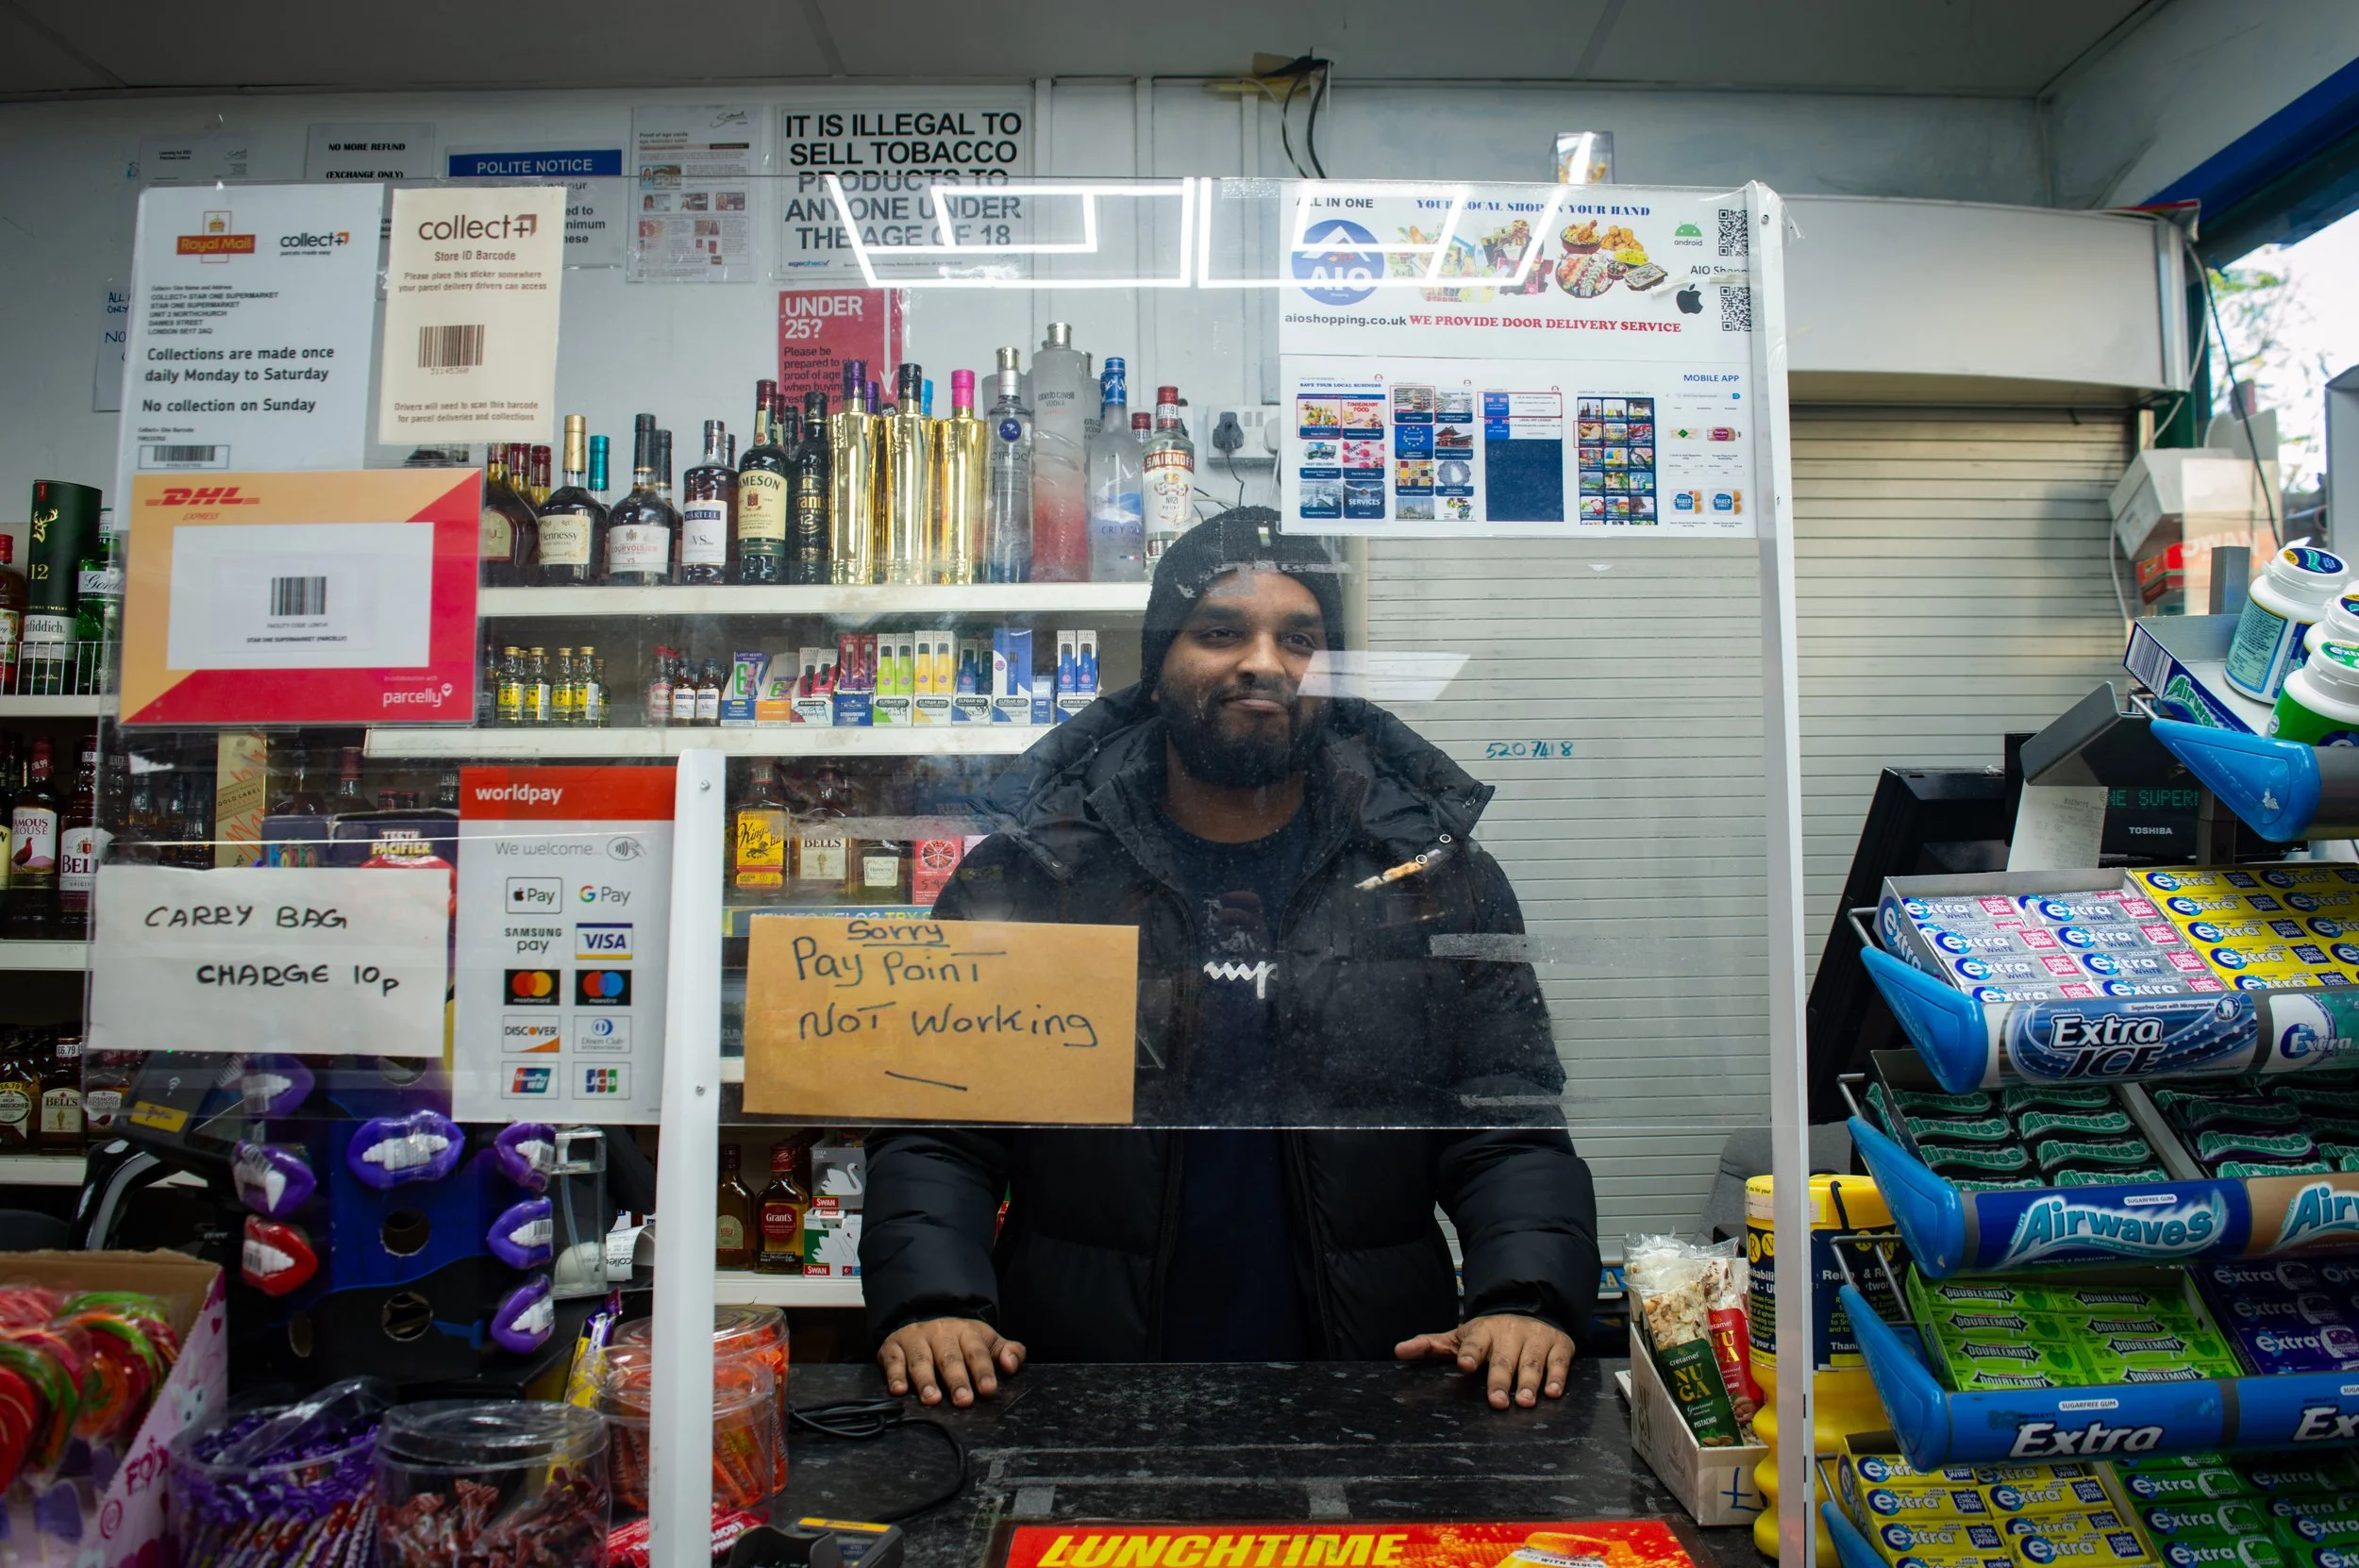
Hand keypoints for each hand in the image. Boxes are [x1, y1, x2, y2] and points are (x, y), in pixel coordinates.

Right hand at [878, 1316, 1025, 1407]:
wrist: (925, 1321)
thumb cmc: (961, 1342)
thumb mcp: (987, 1342)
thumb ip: (1008, 1352)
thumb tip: (1011, 1364)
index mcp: (966, 1331)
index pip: (977, 1351)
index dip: (983, 1371)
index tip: (988, 1390)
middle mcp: (940, 1332)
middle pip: (949, 1357)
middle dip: (956, 1380)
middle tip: (963, 1400)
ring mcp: (915, 1338)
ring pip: (921, 1360)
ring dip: (926, 1380)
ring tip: (932, 1399)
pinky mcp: (893, 1346)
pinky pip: (893, 1360)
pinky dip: (895, 1375)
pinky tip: (899, 1391)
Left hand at [1395, 1313, 1574, 1408]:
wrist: (1529, 1308)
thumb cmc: (1489, 1334)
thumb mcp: (1459, 1337)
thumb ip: (1431, 1345)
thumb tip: (1398, 1350)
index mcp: (1482, 1332)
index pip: (1474, 1342)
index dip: (1469, 1352)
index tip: (1464, 1364)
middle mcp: (1509, 1333)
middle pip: (1503, 1358)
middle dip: (1500, 1379)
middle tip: (1497, 1402)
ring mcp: (1536, 1338)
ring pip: (1532, 1361)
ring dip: (1529, 1382)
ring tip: (1525, 1402)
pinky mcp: (1559, 1346)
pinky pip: (1559, 1362)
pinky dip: (1558, 1377)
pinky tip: (1554, 1393)